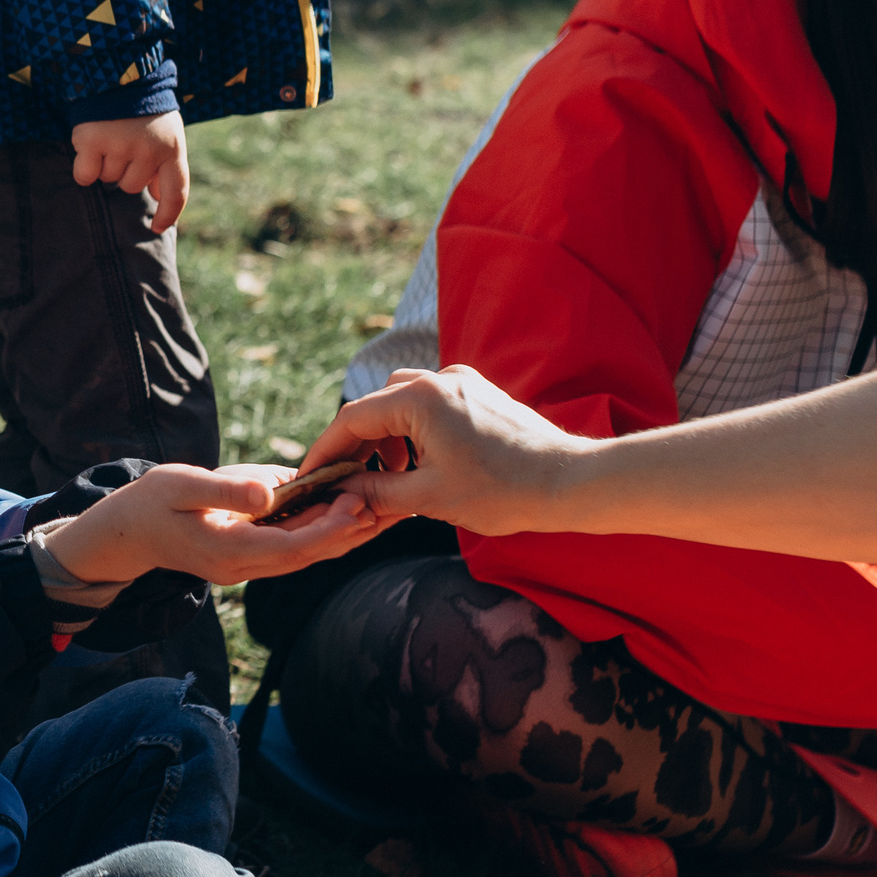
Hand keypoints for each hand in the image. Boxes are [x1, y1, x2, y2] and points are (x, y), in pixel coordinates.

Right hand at [44, 463, 383, 585]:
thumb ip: (224, 489)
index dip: (328, 527)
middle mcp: (244, 565)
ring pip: (309, 554)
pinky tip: (353, 509)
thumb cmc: (149, 502)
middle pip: (311, 555)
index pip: (290, 545)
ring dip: (348, 535)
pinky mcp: (252, 553)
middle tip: (394, 506)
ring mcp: (248, 565)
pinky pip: (298, 546)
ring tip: (389, 508)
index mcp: (227, 550)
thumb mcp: (179, 484)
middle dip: (353, 534)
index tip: (358, 504)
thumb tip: (269, 493)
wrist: (125, 533)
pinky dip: (327, 530)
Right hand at [71, 112, 189, 233]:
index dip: (168, 213)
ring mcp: (120, 146)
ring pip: (107, 179)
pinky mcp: (92, 142)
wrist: (115, 69)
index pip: (176, 192)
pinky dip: (84, 166)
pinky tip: (89, 144)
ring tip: (109, 134)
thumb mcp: (165, 131)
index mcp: (172, 147)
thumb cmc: (142, 106)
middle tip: (123, 140)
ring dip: (104, 162)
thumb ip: (165, 163)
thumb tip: (156, 196)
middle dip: (124, 169)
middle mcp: (149, 150)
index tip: (157, 227)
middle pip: (130, 186)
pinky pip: (85, 176)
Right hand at [295, 364, 588, 531]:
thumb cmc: (501, 491)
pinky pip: (431, 402)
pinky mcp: (480, 392)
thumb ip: (375, 491)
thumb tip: (342, 490)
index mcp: (420, 399)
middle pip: (376, 404)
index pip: (352, 419)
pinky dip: (415, 428)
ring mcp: (462, 381)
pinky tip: (423, 462)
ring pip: (403, 400)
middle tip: (347, 480)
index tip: (310, 475)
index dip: (326, 450)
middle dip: (357, 443)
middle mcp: (439, 378)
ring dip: (387, 435)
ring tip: (392, 474)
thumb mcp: (427, 498)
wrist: (566, 482)